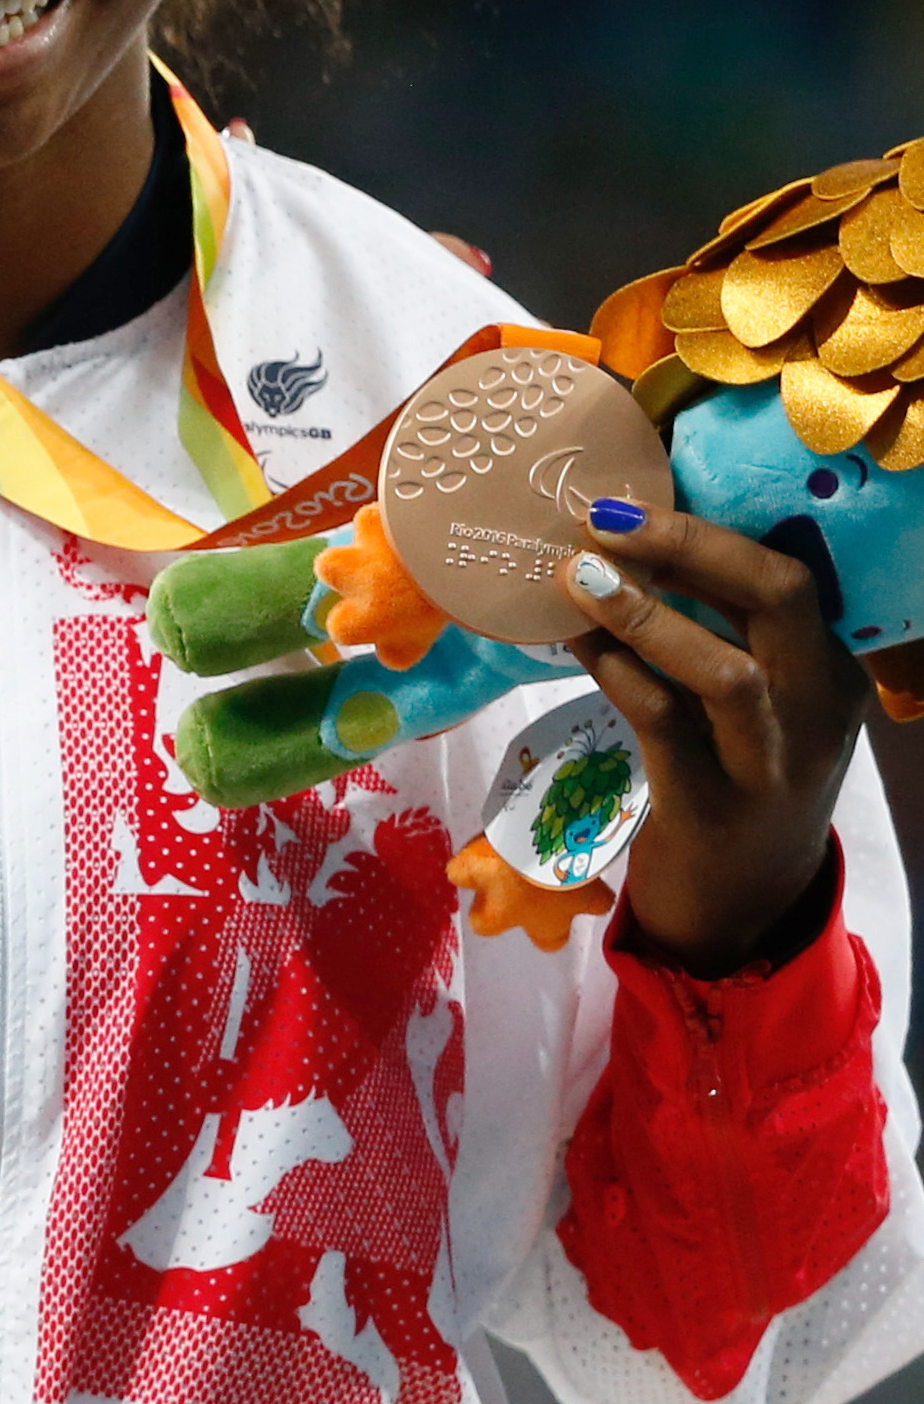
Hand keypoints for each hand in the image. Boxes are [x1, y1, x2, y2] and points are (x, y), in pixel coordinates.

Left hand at [560, 507, 869, 977]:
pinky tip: (578, 645)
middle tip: (599, 519)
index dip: (705, 531)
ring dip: (645, 615)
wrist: (743, 903)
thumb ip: (715, 628)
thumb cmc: (733, 772)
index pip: (785, 575)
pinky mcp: (719, 810)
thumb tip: (622, 539)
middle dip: (686, 546)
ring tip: (575, 576)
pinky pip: (668, 729)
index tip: (626, 500)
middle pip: (777, 598)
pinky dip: (620, 676)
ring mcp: (774, 765)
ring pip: (728, 671)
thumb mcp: (752, 700)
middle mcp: (818, 709)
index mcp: (829, 667)